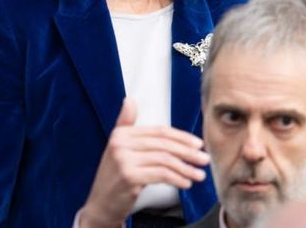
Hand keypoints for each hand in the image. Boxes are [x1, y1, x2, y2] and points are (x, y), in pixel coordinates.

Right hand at [76, 99, 208, 227]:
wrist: (100, 205)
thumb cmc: (115, 177)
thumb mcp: (120, 149)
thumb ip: (126, 125)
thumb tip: (129, 100)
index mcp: (121, 134)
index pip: (159, 131)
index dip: (182, 137)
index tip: (198, 144)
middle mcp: (120, 144)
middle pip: (164, 145)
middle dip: (188, 153)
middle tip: (204, 159)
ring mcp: (123, 161)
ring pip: (165, 160)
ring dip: (186, 168)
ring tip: (199, 175)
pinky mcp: (129, 177)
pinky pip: (161, 174)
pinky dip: (177, 179)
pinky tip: (186, 183)